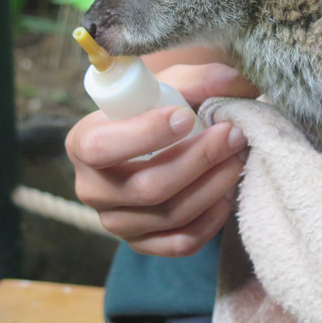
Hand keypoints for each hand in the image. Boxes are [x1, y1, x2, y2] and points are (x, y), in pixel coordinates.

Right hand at [65, 63, 257, 256]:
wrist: (159, 140)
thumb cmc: (159, 106)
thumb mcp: (172, 84)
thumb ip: (199, 79)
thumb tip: (236, 81)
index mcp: (83, 143)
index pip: (102, 147)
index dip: (145, 134)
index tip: (186, 117)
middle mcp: (92, 189)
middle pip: (147, 187)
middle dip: (199, 159)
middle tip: (234, 135)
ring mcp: (116, 221)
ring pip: (168, 215)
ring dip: (212, 186)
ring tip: (238, 157)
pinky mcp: (142, 243)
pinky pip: (179, 243)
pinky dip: (210, 220)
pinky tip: (228, 192)